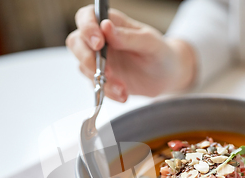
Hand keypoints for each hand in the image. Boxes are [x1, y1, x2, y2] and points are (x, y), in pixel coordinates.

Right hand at [66, 5, 195, 101]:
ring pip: (83, 67)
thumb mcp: (150, 43)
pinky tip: (123, 94)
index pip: (86, 17)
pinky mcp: (101, 78)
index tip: (99, 43)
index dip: (87, 28)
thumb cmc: (161, 53)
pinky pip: (95, 85)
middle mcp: (101, 40)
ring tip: (122, 87)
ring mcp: (99, 60)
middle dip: (86, 58)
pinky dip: (107, 92)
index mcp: (112, 23)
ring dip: (100, 79)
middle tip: (106, 71)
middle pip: (76, 42)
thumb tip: (106, 27)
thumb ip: (128, 36)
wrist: (167, 77)